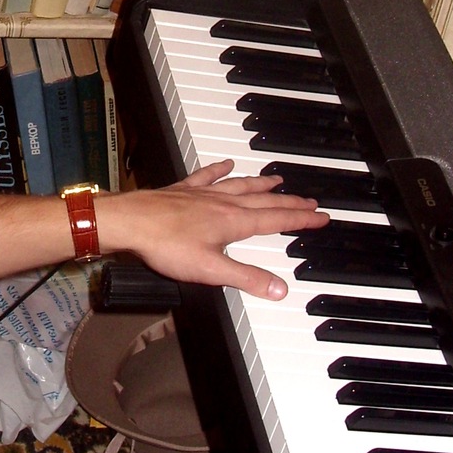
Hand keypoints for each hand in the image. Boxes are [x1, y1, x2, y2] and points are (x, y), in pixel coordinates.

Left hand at [97, 161, 327, 298]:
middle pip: (264, 200)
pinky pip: (207, 175)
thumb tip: (279, 289)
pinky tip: (226, 163)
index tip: (322, 216)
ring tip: (277, 180)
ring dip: (262, 183)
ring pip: (241, 185)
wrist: (131, 222)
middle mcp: (223, 203)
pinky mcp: (183, 190)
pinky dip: (219, 169)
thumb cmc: (166, 245)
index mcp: (234, 222)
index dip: (302, 219)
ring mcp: (203, 194)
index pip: (277, 220)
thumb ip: (247, 279)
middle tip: (310, 201)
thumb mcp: (211, 270)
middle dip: (290, 201)